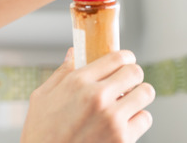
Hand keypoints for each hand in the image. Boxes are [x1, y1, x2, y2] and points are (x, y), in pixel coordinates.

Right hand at [21, 49, 154, 142]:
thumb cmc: (40, 134)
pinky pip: (145, 119)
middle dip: (133, 76)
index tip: (125, 62)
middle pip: (135, 72)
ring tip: (128, 102)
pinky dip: (137, 120)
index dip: (125, 58)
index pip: (117, 57)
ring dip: (138, 96)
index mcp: (78, 82)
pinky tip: (124, 123)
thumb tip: (73, 53)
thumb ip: (61, 73)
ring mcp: (112, 119)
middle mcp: (97, 97)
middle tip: (127, 83)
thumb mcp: (42, 98)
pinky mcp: (122, 139)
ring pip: (146, 93)